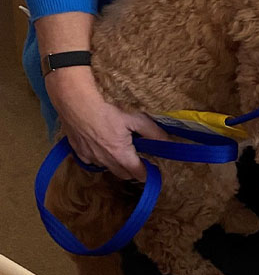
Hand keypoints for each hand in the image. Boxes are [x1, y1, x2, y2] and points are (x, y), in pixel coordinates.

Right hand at [46, 66, 167, 180]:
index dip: (147, 174)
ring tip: (119, 150)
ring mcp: (89, 156)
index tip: (154, 171)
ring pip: (106, 167)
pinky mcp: (77, 150)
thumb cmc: (107, 108)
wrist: (74, 100)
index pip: (138, 173)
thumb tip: (168, 142)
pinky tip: (100, 145)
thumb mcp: (135, 119)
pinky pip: (91, 160)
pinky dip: (98, 157)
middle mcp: (104, 160)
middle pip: (123, 174)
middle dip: (132, 170)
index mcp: (120, 154)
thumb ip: (153, 133)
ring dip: (115, 163)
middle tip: (139, 159)